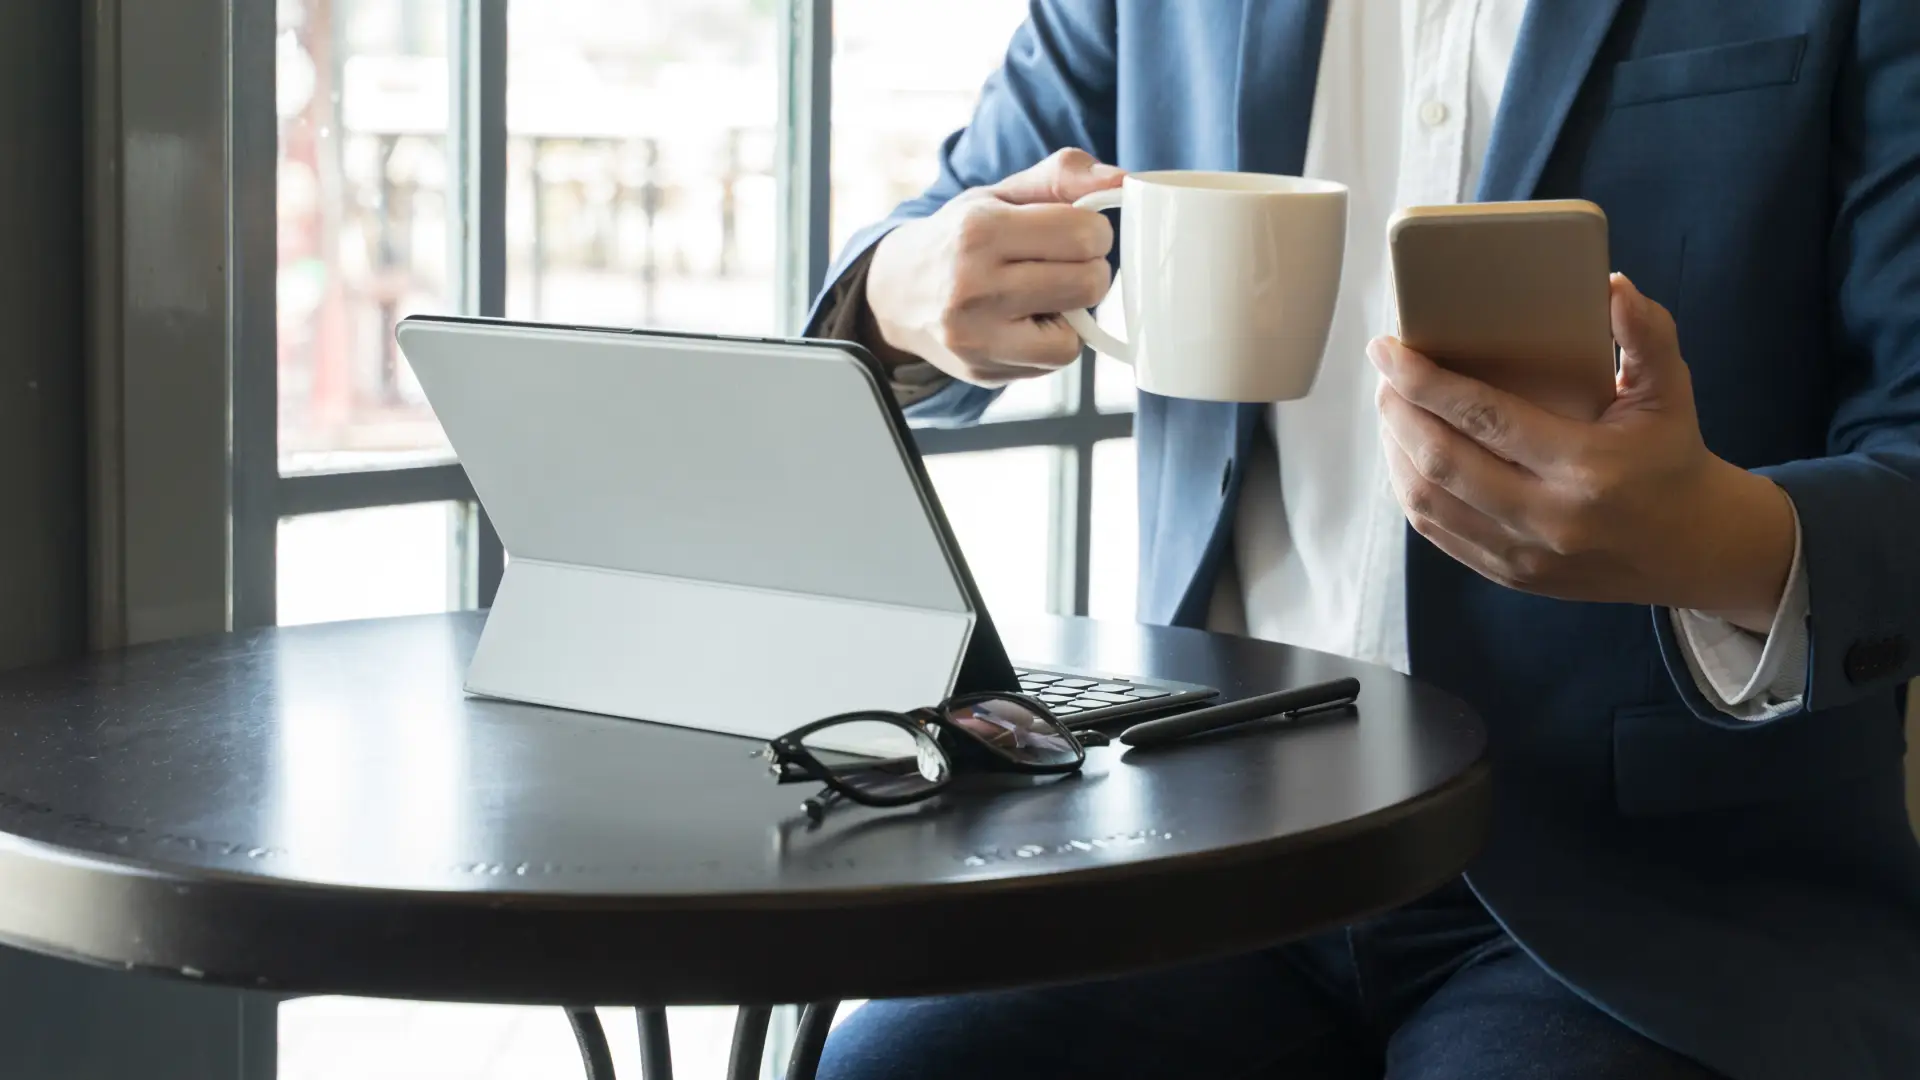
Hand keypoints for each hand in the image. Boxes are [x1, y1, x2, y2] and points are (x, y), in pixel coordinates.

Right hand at [864, 149, 1122, 386]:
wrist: (897, 292)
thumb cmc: (961, 237)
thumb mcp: (1001, 194)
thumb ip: (1063, 176)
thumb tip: (1124, 180)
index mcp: (979, 230)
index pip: (1085, 233)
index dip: (1093, 231)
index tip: (1074, 231)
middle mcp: (973, 285)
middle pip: (1090, 283)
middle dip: (1089, 270)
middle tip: (1061, 264)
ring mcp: (976, 336)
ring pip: (1076, 334)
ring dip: (1072, 311)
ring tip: (1041, 295)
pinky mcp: (983, 370)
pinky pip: (1056, 361)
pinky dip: (1053, 341)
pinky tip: (1027, 324)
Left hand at [1373, 274, 1796, 631]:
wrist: (1695, 549)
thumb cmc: (1672, 458)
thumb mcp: (1670, 392)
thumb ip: (1647, 335)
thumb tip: (1612, 286)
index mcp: (1587, 468)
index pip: (1485, 418)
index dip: (1425, 381)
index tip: (1388, 349)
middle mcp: (1549, 518)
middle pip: (1442, 461)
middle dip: (1398, 412)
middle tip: (1384, 373)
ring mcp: (1525, 554)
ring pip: (1428, 503)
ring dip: (1395, 451)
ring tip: (1390, 408)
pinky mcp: (1510, 575)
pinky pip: (1438, 533)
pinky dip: (1410, 490)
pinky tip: (1404, 455)